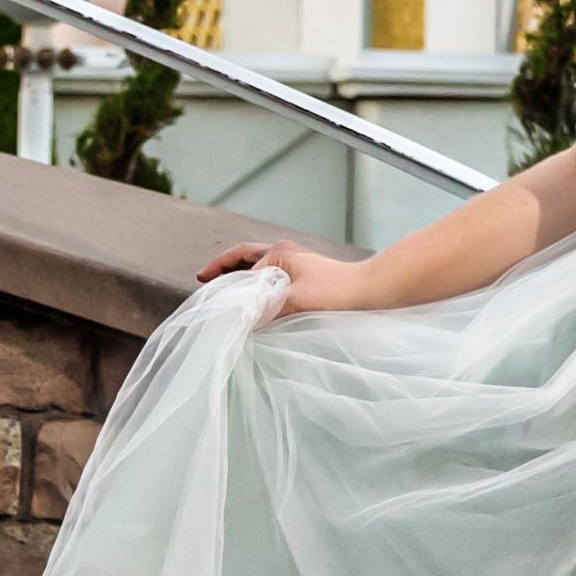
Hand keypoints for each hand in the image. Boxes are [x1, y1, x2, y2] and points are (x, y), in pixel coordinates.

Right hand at [195, 235, 364, 316]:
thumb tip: (242, 322)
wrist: (371, 291)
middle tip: (204, 278)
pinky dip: (258, 287)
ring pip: (259, 268)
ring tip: (225, 290)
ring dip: (241, 276)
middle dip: (225, 267)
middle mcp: (285, 255)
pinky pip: (272, 279)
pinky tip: (256, 301)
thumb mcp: (295, 301)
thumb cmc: (336, 292)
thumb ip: (266, 309)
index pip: (242, 265)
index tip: (206, 289)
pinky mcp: (305, 278)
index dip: (224, 278)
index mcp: (279, 254)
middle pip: (246, 257)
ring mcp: (296, 265)